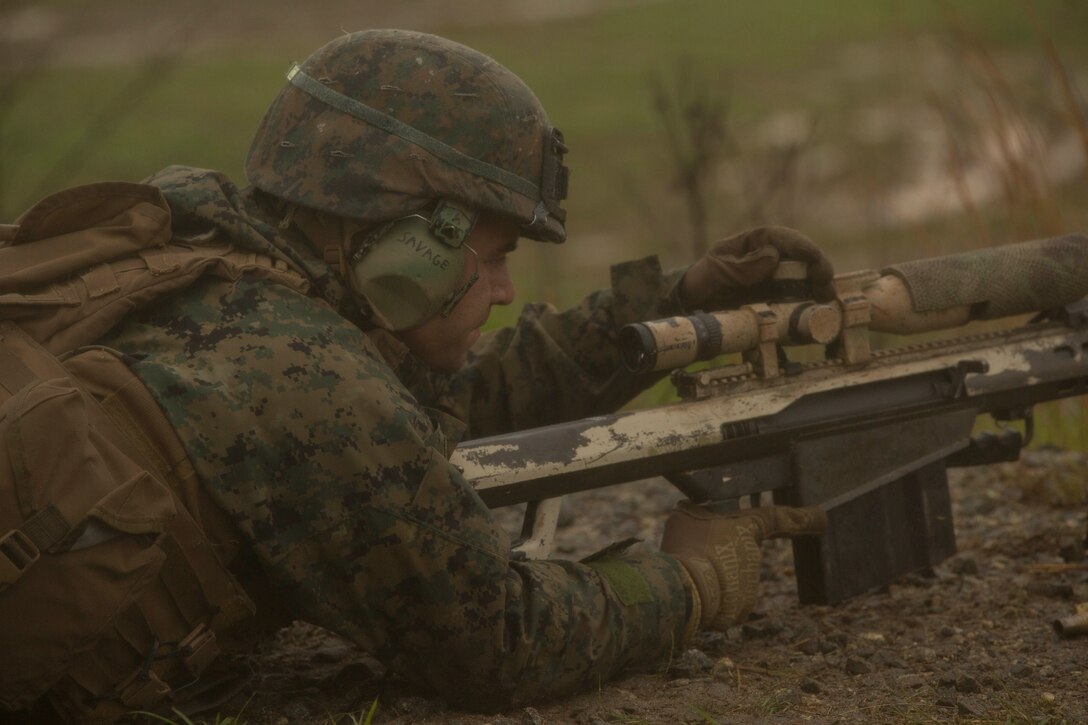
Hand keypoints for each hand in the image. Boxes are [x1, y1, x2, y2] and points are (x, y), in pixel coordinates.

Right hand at [660, 501, 826, 629]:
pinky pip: (724, 603)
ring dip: (711, 579)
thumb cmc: (687, 546)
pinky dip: (710, 599)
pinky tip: (694, 594)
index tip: (822, 518)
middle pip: (735, 553)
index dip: (800, 517)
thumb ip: (697, 516)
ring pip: (727, 579)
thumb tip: (695, 518)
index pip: (777, 519)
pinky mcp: (740, 611)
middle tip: (696, 555)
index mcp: (747, 527)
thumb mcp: (685, 516)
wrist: (685, 588)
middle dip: (718, 556)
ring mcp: (749, 585)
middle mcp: (753, 556)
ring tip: (689, 576)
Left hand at [679, 226, 835, 309]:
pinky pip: (795, 307)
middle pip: (802, 260)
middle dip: (818, 270)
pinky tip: (814, 321)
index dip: (801, 245)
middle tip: (825, 283)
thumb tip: (773, 257)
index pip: (781, 238)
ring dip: (818, 292)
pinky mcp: (778, 304)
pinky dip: (806, 313)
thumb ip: (740, 266)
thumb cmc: (703, 279)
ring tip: (826, 302)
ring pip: (805, 283)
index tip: (813, 255)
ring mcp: (777, 283)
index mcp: (756, 243)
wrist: (695, 306)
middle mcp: (772, 261)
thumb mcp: (715, 270)